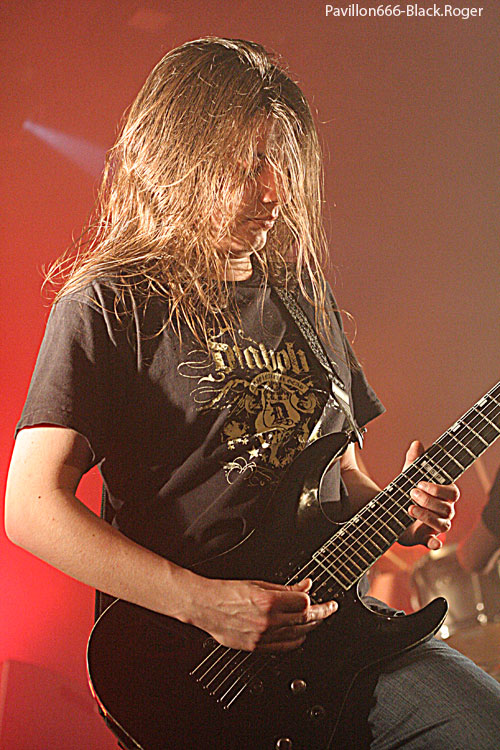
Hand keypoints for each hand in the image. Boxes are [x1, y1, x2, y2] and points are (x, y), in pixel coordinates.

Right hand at [189, 576, 336, 651]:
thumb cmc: (227, 592)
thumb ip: (286, 588)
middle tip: (329, 609)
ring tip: (318, 620)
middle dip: (321, 614)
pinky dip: (297, 641)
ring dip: (311, 627)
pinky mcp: (256, 647)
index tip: (325, 600)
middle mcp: (267, 621)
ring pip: (298, 635)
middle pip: (305, 620)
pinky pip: (285, 647)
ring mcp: (262, 636)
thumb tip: (305, 585)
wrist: (205, 606)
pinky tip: (302, 635)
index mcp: (268, 601)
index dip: (316, 600)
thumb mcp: (259, 584)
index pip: (304, 603)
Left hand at [398, 440, 458, 549]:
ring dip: (427, 517)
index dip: (438, 488)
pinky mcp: (425, 538)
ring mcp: (436, 525)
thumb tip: (417, 443)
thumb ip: (413, 461)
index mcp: (444, 495)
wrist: (392, 510)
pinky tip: (432, 542)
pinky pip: (435, 544)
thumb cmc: (407, 491)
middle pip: (447, 508)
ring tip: (409, 508)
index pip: (452, 492)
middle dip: (429, 501)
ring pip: (443, 525)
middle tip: (411, 493)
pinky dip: (435, 544)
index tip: (421, 483)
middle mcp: (445, 511)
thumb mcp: (408, 476)